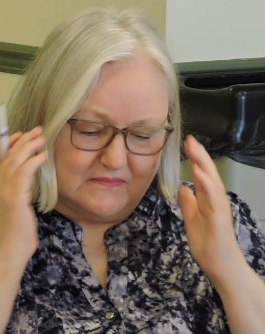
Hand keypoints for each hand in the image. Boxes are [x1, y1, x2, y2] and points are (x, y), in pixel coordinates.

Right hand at [0, 127, 45, 263]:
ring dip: (29, 145)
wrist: (7, 249)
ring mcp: (3, 190)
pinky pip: (24, 171)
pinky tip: (43, 156)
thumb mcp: (10, 208)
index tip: (19, 136)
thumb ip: (14, 194)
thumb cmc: (12, 234)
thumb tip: (25, 184)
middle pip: (5, 153)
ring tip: (42, 138)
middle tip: (36, 130)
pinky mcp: (15, 196)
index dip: (5, 143)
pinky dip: (34, 160)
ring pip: (14, 158)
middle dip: (21, 139)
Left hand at [179, 135, 249, 283]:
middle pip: (208, 174)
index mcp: (209, 201)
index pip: (202, 176)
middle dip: (200, 155)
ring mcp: (219, 208)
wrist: (221, 267)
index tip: (187, 143)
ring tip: (195, 148)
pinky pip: (213, 198)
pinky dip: (206, 183)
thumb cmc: (209, 246)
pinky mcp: (219, 218)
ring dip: (204, 164)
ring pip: (212, 182)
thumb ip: (189, 205)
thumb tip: (184, 188)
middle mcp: (216, 201)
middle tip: (190, 138)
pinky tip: (199, 172)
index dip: (196, 159)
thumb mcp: (192, 221)